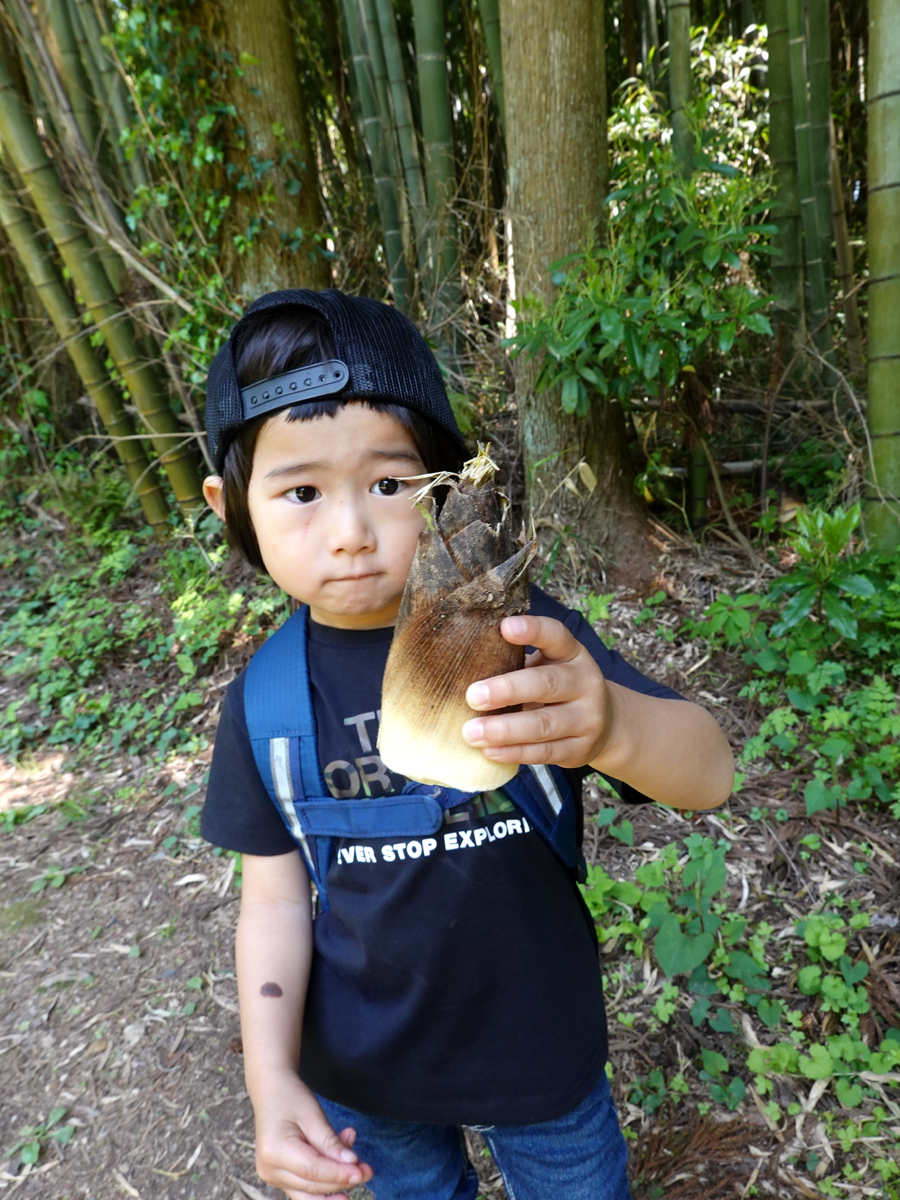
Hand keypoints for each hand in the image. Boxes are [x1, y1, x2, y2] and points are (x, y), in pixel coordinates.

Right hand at [251, 1069, 372, 1198]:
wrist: (271, 1092)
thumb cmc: (291, 1097)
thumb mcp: (312, 1114)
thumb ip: (330, 1142)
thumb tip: (352, 1165)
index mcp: (274, 1151)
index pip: (313, 1171)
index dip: (340, 1174)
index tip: (363, 1172)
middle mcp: (269, 1169)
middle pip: (313, 1186)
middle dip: (342, 1180)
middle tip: (368, 1170)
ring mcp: (272, 1176)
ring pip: (310, 1193)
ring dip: (336, 1183)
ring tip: (359, 1167)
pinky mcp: (279, 1178)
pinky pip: (306, 1188)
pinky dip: (326, 1179)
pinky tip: (342, 1164)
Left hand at [462, 615, 610, 769]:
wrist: (605, 724)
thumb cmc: (559, 687)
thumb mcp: (550, 665)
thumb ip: (519, 659)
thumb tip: (466, 659)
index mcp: (573, 654)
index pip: (555, 635)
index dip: (532, 630)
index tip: (504, 627)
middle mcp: (585, 683)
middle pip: (546, 684)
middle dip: (507, 690)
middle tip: (472, 696)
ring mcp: (587, 719)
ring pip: (544, 725)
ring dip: (504, 730)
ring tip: (471, 732)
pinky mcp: (580, 749)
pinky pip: (544, 753)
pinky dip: (514, 753)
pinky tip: (490, 750)